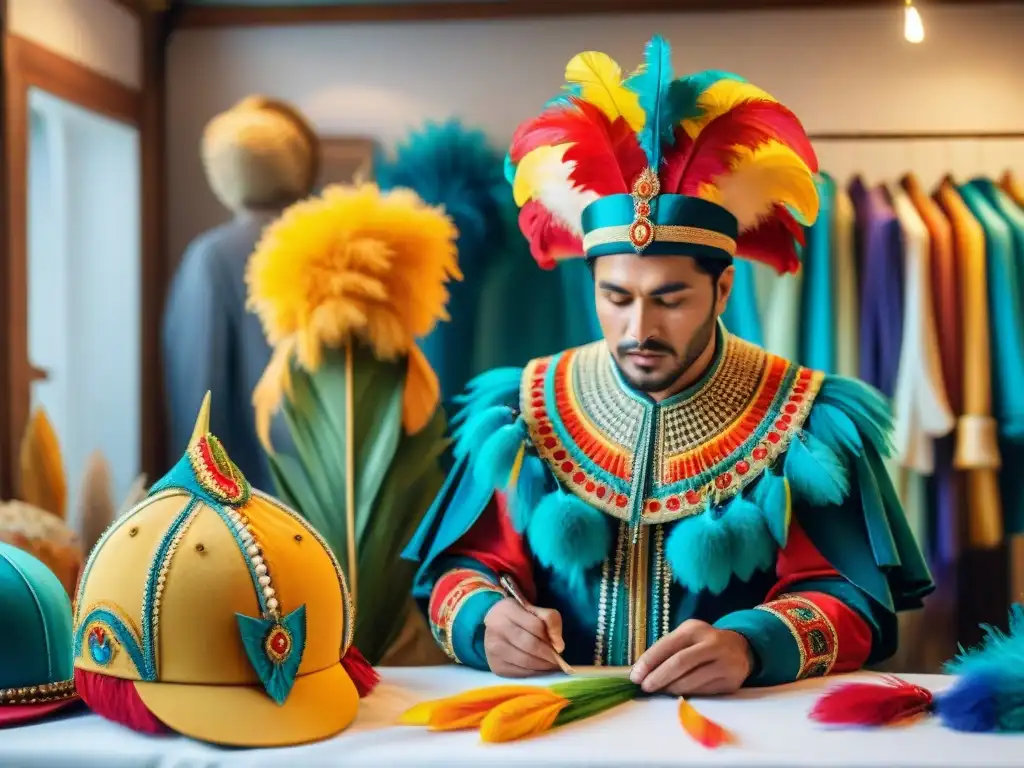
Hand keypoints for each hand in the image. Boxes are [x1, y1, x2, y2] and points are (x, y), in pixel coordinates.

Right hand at [483, 598, 564, 677]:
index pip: (536, 625)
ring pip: (526, 661)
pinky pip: (521, 673)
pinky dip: (535, 673)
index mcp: (507, 609)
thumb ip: (551, 620)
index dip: (552, 636)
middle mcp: (496, 629)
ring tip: (552, 664)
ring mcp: (493, 649)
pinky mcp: (496, 666)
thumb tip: (559, 646)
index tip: (560, 644)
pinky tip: (541, 669)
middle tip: (559, 659)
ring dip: (544, 666)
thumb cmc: (519, 616)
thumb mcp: (535, 610)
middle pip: (531, 645)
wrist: (496, 626)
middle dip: (549, 654)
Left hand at [630, 619, 753, 695]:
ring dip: (671, 689)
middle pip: (679, 663)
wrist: (740, 648)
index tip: (635, 676)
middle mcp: (712, 643)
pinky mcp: (731, 681)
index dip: (649, 662)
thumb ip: (666, 650)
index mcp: (695, 629)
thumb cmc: (702, 643)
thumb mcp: (686, 637)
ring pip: (691, 680)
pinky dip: (687, 694)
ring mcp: (724, 663)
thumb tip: (641, 671)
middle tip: (645, 687)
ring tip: (660, 690)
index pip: (667, 645)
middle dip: (658, 677)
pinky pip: (703, 692)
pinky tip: (678, 694)